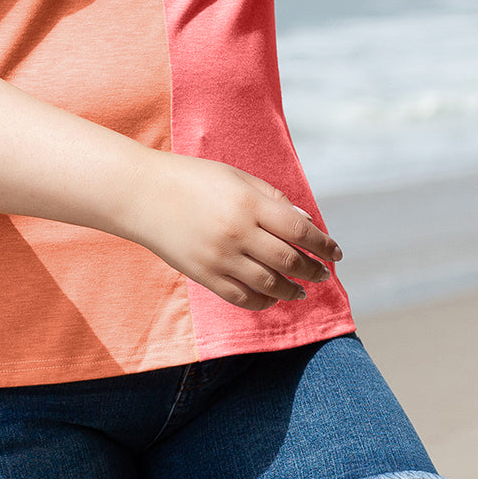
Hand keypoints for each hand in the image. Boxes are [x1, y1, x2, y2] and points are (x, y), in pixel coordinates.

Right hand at [122, 150, 341, 310]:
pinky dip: (262, 301)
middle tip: (322, 274)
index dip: (324, 245)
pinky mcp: (203, 274)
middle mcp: (238, 232)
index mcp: (249, 203)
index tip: (336, 253)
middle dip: (313, 270)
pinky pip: (241, 297)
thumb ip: (272, 199)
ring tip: (300, 290)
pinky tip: (270, 297)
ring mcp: (220, 257)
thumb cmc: (192, 178)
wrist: (141, 193)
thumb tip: (306, 225)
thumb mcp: (235, 177)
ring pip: (269, 284)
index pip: (301, 231)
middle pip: (289, 261)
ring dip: (291, 290)